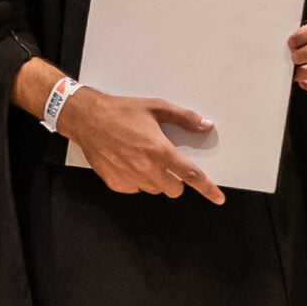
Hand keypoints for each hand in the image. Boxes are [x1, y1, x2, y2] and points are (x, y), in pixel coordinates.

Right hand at [58, 88, 224, 203]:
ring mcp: (130, 179)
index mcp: (160, 151)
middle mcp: (147, 169)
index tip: (218, 197)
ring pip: (155, 190)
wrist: (88, 119)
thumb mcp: (157, 107)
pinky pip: (135, 189)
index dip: (207, 188)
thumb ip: (184, 118)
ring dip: (156, 179)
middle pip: (174, 189)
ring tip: (143, 157)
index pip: (190, 176)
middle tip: (165, 160)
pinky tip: (129, 162)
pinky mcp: (116, 183)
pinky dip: (137, 180)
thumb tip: (205, 125)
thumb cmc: (121, 111)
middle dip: (175, 179)